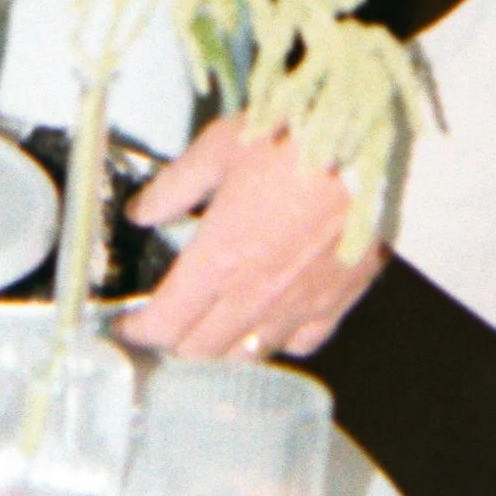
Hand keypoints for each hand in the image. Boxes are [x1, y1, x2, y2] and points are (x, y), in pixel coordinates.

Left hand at [116, 117, 387, 359]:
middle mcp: (252, 298)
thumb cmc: (290, 139)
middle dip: (174, 342)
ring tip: (212, 328)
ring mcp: (297, 307)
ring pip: (247, 355)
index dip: (139, 331)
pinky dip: (277, 341)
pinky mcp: (336, 303)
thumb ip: (174, 188)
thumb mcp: (218, 149)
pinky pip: (301, 343)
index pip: (165, 324)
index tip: (128, 325)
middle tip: (166, 324)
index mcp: (216, 262)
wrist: (367, 147)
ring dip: (222, 348)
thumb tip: (141, 213)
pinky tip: (271, 324)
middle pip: (200, 351)